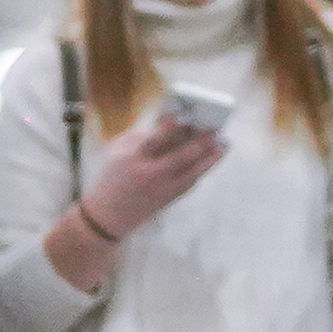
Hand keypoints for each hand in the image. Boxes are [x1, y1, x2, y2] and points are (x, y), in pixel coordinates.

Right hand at [81, 114, 226, 238]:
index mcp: (132, 158)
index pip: (154, 141)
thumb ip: (141, 136)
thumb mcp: (117, 151)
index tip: (182, 116)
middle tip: (215, 129)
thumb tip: (170, 121)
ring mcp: (161, 189)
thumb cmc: (113, 174)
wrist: (109, 215)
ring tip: (223, 145)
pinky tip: (212, 158)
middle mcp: (149, 174)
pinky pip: (190, 183)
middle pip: (179, 157)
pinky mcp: (169, 199)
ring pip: (191, 172)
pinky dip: (202, 170)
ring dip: (209, 158)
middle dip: (199, 142)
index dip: (169, 128)